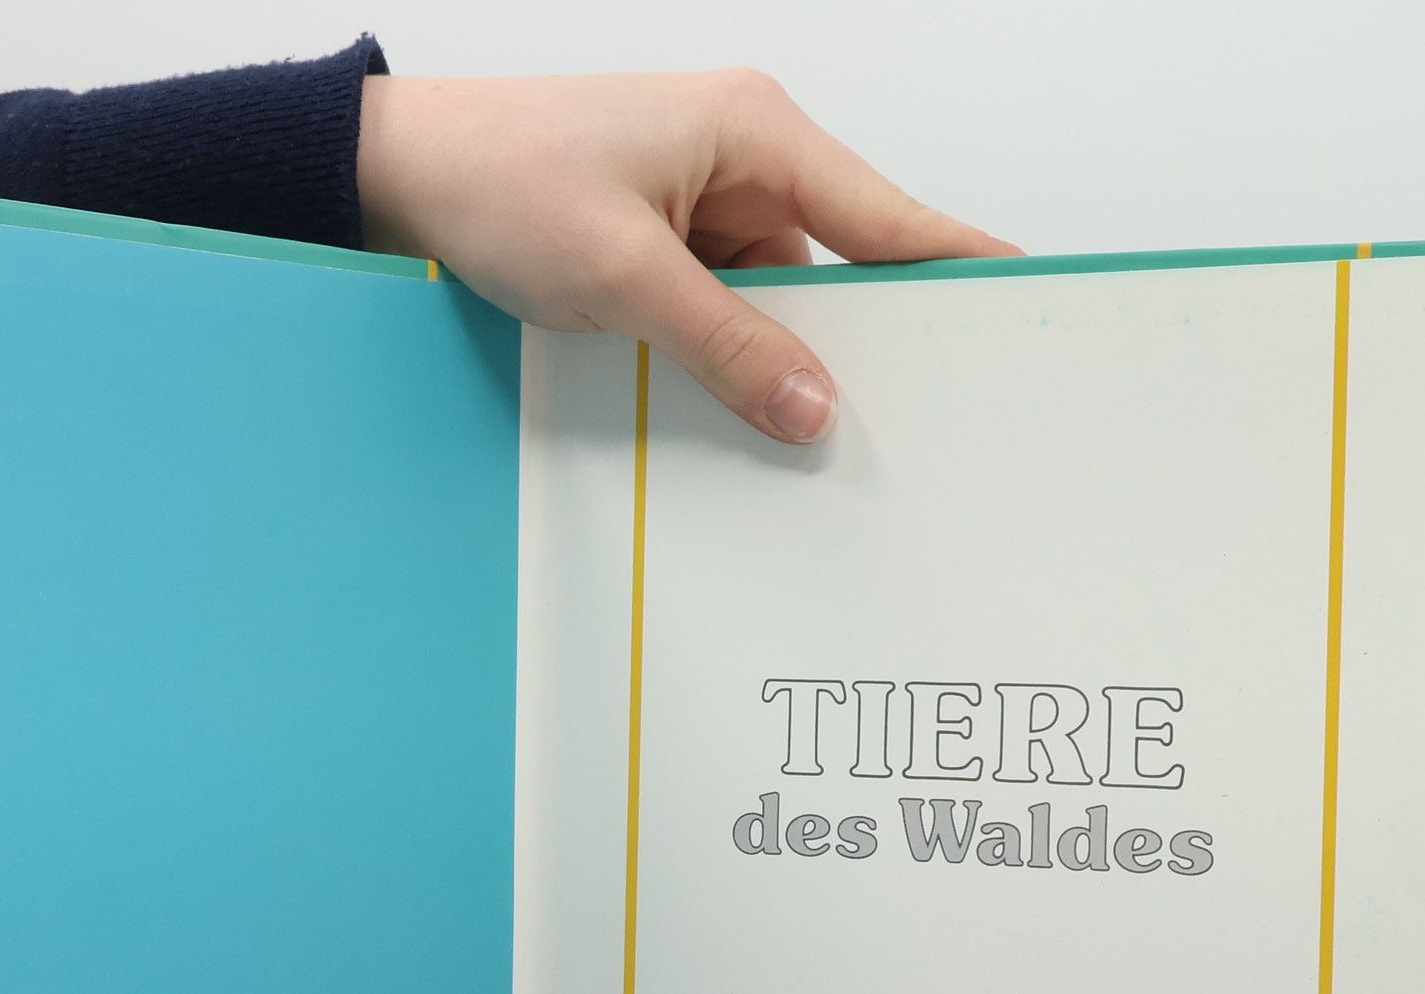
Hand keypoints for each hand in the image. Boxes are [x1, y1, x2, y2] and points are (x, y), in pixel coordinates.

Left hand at [356, 69, 1018, 443]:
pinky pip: (730, 309)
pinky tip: (737, 406)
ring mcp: (706, 205)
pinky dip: (733, 356)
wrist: (405, 176)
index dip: (956, 264)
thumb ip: (726, 344)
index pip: (888, 212)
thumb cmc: (502, 181)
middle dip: (863, 335)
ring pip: (782, 299)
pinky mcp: (670, 245)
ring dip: (781, 358)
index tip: (1018, 304)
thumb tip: (813, 406)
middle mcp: (743, 161)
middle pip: (842, 263)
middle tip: (906, 413)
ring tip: (802, 430)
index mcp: (755, 132)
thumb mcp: (624, 275)